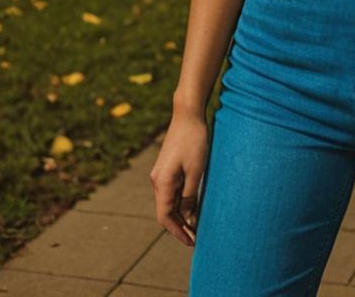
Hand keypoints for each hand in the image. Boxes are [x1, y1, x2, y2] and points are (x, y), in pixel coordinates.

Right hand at [149, 110, 210, 246]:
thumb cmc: (194, 140)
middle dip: (180, 226)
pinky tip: (194, 205)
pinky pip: (172, 190)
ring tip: (197, 225)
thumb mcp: (196, 170)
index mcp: (162, 183)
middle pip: (166, 211)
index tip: (191, 242)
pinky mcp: (167, 167)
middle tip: (196, 238)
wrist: (187, 114)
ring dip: (181, 214)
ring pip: (169, 201)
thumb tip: (187, 217)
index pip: (165, 216)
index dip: (177, 231)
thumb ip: (190, 196)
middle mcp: (157, 180)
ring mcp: (161, 173)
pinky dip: (181, 201)